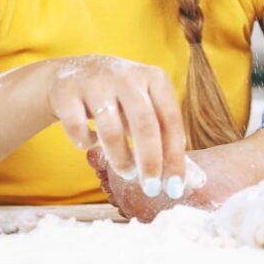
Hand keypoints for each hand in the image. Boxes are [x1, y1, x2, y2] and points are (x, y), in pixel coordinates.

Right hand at [48, 56, 185, 200]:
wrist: (72, 73)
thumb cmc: (120, 99)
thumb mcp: (147, 110)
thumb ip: (168, 142)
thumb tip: (196, 181)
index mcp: (154, 78)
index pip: (171, 122)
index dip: (174, 157)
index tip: (174, 188)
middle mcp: (127, 76)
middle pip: (145, 125)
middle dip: (150, 162)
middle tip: (151, 189)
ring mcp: (96, 81)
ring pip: (111, 129)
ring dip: (120, 158)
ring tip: (126, 172)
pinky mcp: (66, 91)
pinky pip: (77, 128)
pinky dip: (84, 142)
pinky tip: (89, 141)